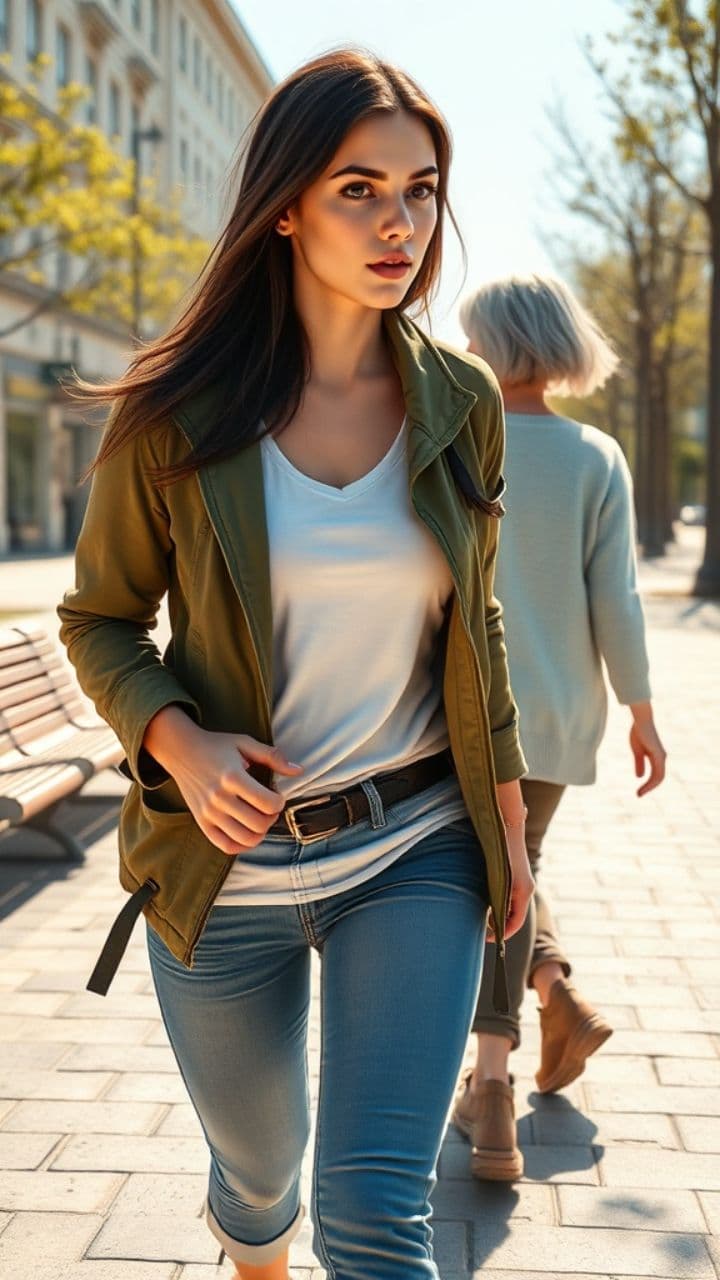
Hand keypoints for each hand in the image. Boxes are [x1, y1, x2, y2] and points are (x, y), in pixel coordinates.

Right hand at [145, 710, 302, 854]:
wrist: (181, 751)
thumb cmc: (216, 746)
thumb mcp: (245, 743)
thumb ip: (273, 757)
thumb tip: (299, 771)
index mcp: (232, 777)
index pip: (269, 804)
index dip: (280, 801)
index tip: (276, 793)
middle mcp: (219, 798)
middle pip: (260, 824)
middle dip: (272, 817)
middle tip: (269, 806)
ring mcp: (208, 813)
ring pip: (246, 839)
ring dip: (260, 832)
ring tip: (259, 817)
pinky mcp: (201, 822)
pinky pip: (226, 846)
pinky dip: (243, 844)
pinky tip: (248, 831)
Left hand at [486, 825, 534, 942]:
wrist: (507, 825)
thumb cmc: (500, 848)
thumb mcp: (497, 875)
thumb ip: (496, 896)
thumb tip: (493, 919)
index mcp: (523, 890)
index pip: (516, 922)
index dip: (504, 934)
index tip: (490, 940)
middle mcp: (526, 888)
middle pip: (515, 916)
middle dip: (501, 927)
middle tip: (484, 933)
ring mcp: (523, 883)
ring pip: (513, 907)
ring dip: (501, 916)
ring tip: (484, 921)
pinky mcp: (518, 877)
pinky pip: (512, 898)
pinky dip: (501, 905)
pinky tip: (487, 904)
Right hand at [629, 702, 666, 796]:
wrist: (641, 721)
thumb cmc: (639, 732)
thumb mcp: (637, 751)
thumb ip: (639, 763)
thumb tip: (640, 777)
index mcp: (657, 757)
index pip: (656, 775)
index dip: (648, 784)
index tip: (639, 791)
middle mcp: (661, 758)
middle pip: (658, 778)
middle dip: (649, 788)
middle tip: (638, 795)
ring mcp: (661, 757)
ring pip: (659, 777)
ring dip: (649, 787)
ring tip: (639, 793)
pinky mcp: (658, 755)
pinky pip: (657, 772)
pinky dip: (651, 781)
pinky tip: (643, 784)